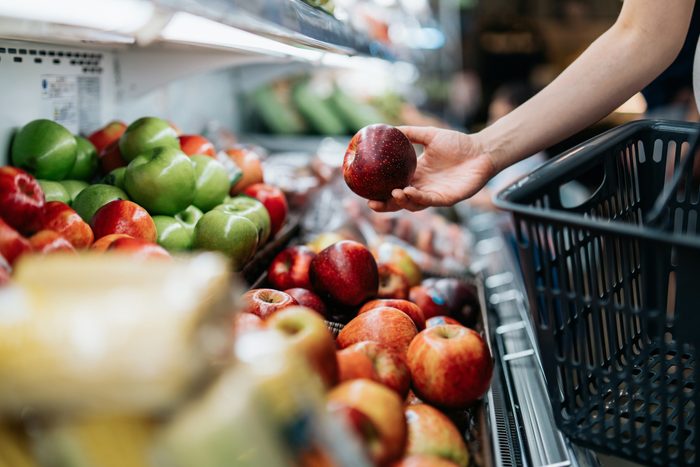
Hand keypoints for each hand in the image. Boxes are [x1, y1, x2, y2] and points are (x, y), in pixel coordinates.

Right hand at [368, 126, 495, 211]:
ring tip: (393, 193)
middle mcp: (422, 187)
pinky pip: (429, 201)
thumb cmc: (458, 143)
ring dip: (401, 201)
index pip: (393, 187)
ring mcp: (434, 195)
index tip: (364, 190)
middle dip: (385, 205)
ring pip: (413, 204)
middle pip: (399, 201)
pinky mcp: (447, 199)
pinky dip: (418, 198)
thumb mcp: (429, 135)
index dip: (379, 191)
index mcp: (416, 175)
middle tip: (371, 203)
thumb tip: (388, 127)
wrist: (481, 150)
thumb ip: (410, 133)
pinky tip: (408, 191)